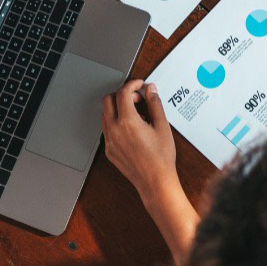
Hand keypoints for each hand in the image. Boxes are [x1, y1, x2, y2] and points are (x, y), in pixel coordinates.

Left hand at [101, 79, 178, 203]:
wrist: (155, 180)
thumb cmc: (161, 157)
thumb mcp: (162, 126)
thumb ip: (155, 104)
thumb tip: (150, 90)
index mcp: (127, 122)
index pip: (123, 93)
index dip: (132, 84)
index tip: (139, 85)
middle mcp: (114, 130)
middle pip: (107, 100)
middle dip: (121, 94)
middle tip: (136, 98)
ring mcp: (109, 141)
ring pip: (104, 114)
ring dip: (116, 107)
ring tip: (135, 112)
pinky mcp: (109, 150)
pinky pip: (106, 129)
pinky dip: (115, 121)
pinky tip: (130, 127)